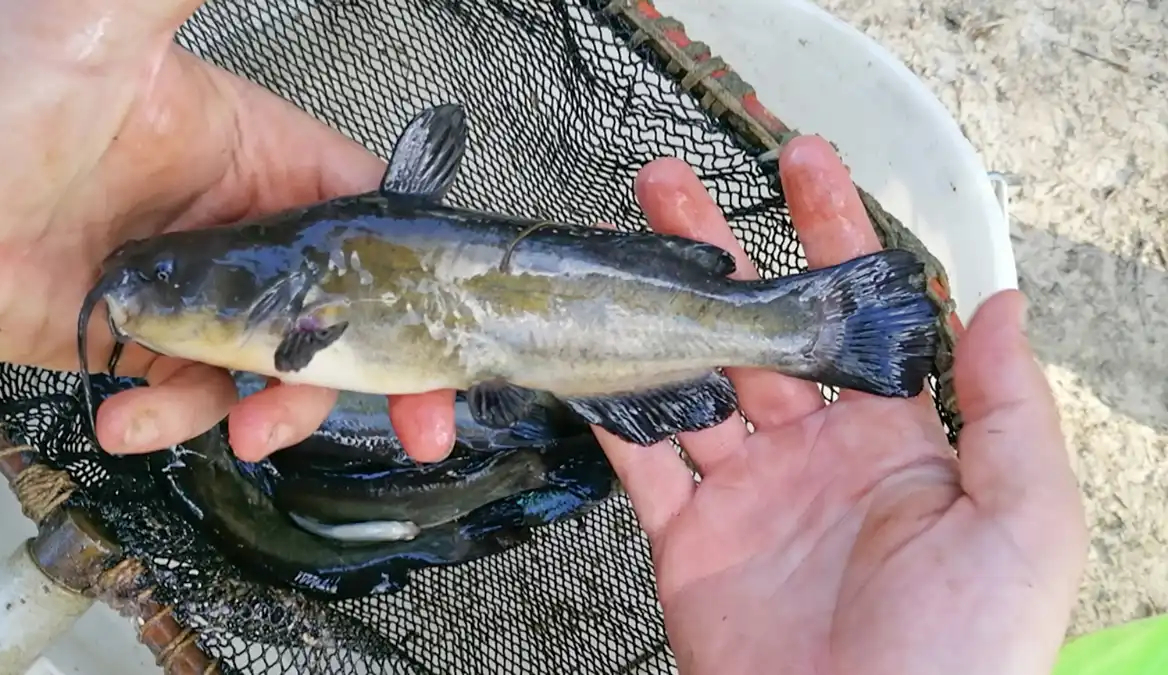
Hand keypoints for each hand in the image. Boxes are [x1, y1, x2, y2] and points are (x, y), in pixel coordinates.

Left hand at [0, 0, 455, 462]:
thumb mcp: (97, 23)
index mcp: (253, 151)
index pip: (369, 214)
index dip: (420, 275)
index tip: (455, 331)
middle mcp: (233, 227)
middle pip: (344, 305)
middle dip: (385, 371)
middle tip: (422, 428)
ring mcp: (187, 294)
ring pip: (274, 367)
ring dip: (280, 410)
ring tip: (252, 431)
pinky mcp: (131, 346)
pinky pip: (183, 400)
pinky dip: (170, 425)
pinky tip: (130, 421)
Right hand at [595, 138, 1088, 674]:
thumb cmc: (968, 650)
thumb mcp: (1022, 520)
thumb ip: (1007, 408)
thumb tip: (1000, 304)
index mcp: (892, 441)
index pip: (853, 312)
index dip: (831, 233)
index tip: (803, 164)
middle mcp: (812, 455)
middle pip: (753, 330)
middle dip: (715, 252)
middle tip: (673, 185)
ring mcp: (745, 495)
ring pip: (688, 381)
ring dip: (655, 313)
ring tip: (623, 248)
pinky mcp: (689, 541)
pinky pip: (643, 462)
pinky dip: (612, 411)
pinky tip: (592, 356)